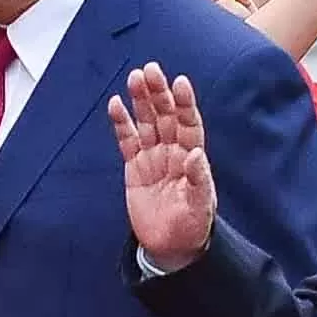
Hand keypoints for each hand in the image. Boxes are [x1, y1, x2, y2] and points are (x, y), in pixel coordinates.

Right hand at [108, 63, 216, 273]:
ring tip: (135, 78)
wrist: (170, 246)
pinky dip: (122, 123)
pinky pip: (127, 140)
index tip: (180, 82)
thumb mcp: (199, 208)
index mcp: (192, 157)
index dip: (184, 103)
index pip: (189, 123)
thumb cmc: (191, 226)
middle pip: (165, 116)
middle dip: (158, 93)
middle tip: (151, 70)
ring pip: (146, 122)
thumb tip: (196, 153)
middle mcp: (173, 152)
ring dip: (141, 100)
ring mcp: (153, 157)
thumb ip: (198, 180)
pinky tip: (116, 104)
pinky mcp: (134, 167)